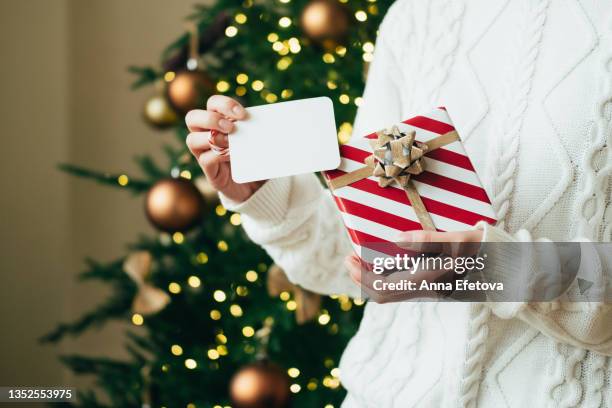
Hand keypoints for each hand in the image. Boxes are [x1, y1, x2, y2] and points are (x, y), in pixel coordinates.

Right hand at [186, 95, 264, 202]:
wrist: (256, 185)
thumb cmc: (254, 156)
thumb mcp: (256, 138)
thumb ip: (256, 127)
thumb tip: (274, 119)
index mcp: (217, 122)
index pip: (212, 104)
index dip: (224, 104)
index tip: (242, 114)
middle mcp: (204, 135)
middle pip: (191, 118)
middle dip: (210, 119)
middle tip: (231, 127)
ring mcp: (204, 153)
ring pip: (192, 140)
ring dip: (213, 138)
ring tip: (232, 142)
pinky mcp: (209, 171)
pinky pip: (205, 159)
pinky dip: (218, 155)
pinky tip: (233, 155)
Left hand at [344, 229, 482, 302]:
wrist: (504, 264)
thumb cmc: (481, 247)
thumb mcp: (456, 238)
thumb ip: (426, 240)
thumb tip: (396, 240)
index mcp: (428, 279)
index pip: (383, 288)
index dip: (362, 276)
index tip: (350, 259)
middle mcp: (425, 289)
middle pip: (382, 295)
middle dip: (360, 278)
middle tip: (349, 258)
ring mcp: (428, 290)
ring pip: (390, 294)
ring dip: (371, 279)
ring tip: (361, 258)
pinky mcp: (431, 286)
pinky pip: (400, 288)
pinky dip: (384, 277)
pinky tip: (382, 261)